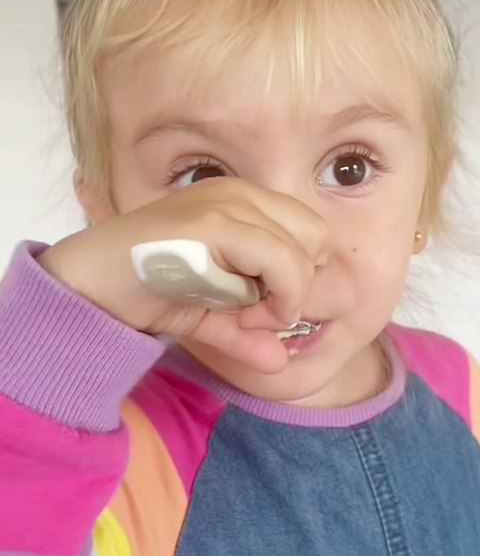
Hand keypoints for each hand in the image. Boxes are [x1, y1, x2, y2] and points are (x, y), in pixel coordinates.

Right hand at [38, 178, 326, 373]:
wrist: (88, 286)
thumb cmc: (147, 292)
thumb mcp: (209, 315)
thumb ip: (246, 332)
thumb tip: (280, 362)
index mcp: (243, 201)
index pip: (309, 229)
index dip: (299, 272)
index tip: (265, 305)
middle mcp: (239, 193)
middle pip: (314, 235)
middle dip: (298, 280)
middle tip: (259, 311)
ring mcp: (226, 203)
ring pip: (301, 250)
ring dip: (285, 293)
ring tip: (247, 314)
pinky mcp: (214, 223)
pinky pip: (280, 259)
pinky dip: (278, 293)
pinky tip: (247, 314)